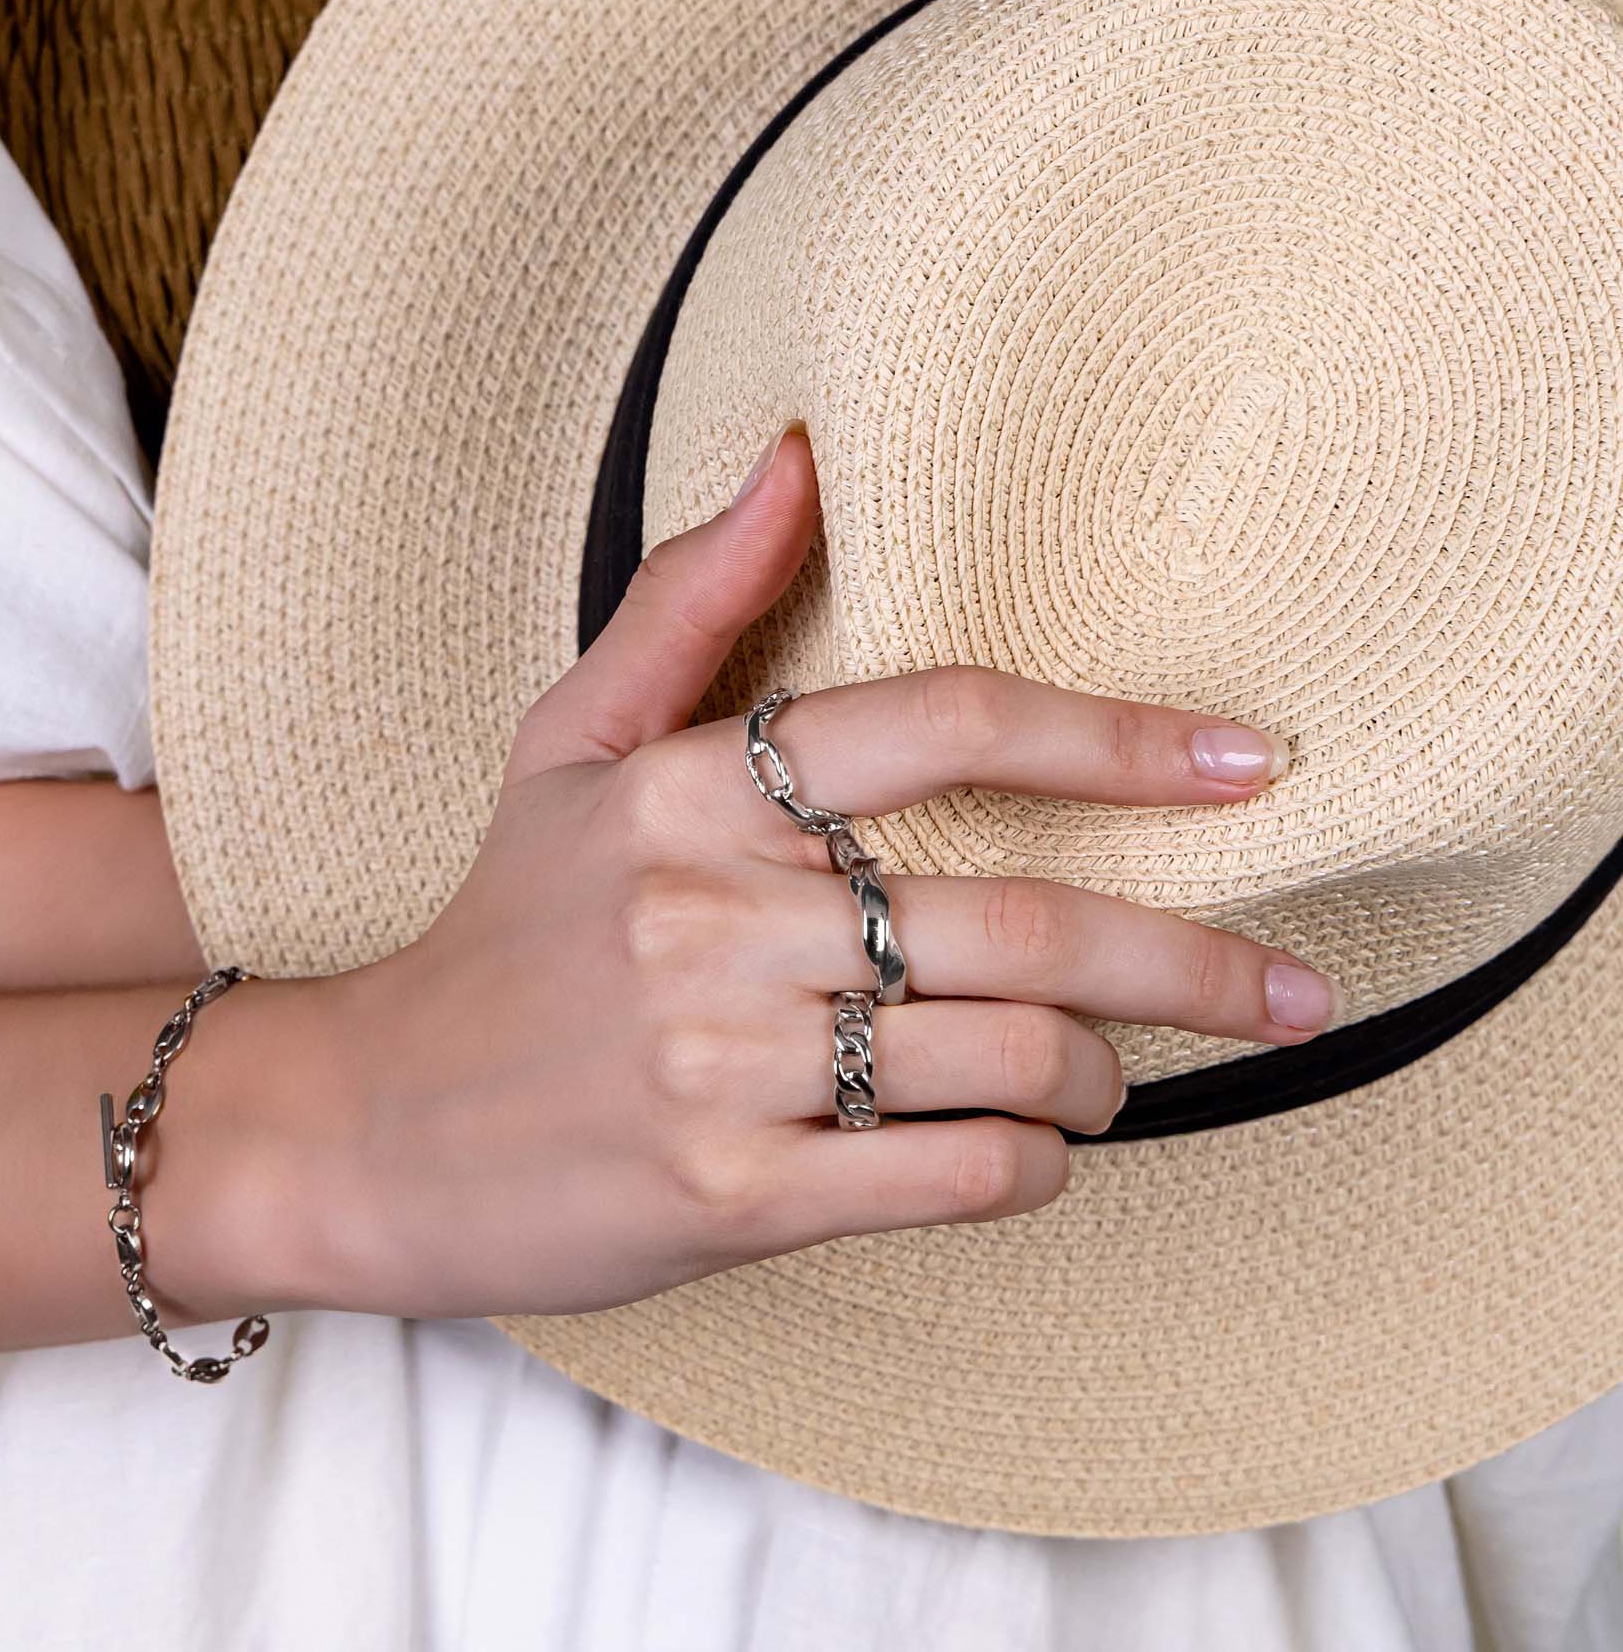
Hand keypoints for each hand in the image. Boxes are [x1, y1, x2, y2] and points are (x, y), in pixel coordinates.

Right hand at [305, 427, 1336, 1320]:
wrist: (363, 1129)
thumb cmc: (501, 931)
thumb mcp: (563, 743)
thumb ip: (689, 602)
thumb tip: (805, 455)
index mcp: (689, 786)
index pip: (945, 725)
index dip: (1119, 738)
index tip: (1250, 763)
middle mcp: (710, 913)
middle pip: (1020, 921)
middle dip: (1191, 962)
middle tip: (1289, 989)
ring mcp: (718, 1061)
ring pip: (1005, 1061)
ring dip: (1105, 1079)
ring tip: (1113, 1079)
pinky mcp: (724, 1196)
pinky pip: (949, 1179)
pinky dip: (1034, 1169)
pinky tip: (1035, 1153)